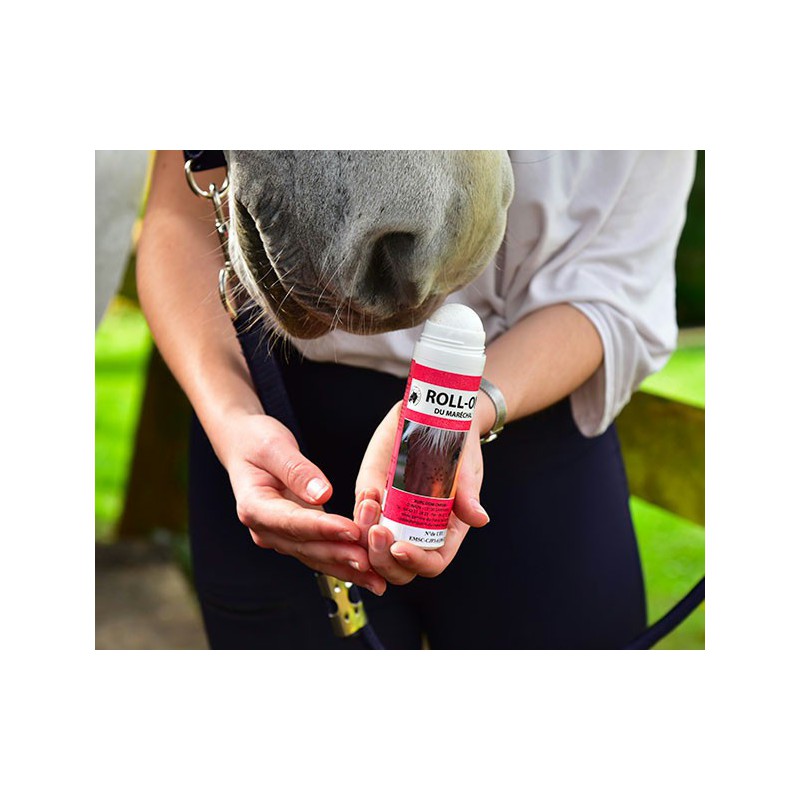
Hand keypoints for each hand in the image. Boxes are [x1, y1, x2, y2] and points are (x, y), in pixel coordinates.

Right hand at [221, 412, 387, 594]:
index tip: (351, 529)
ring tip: (376, 578)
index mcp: (253, 506)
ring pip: (314, 556)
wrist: (243, 444)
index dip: (323, 528)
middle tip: (371, 562)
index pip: (292, 522)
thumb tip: (323, 494)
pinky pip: (319, 551)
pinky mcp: (294, 535)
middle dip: (340, 555)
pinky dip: (343, 561)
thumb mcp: (275, 446)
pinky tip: (368, 571)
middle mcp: (264, 528)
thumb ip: (298, 470)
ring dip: (345, 568)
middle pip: (305, 547)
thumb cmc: (256, 440)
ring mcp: (278, 535)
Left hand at [353, 401, 490, 586]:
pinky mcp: (375, 494)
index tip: (401, 549)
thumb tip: (479, 518)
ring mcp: (392, 514)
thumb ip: (467, 496)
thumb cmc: (460, 451)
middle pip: (394, 565)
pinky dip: (360, 509)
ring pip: (372, 544)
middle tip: (378, 533)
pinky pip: (361, 513)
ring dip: (364, 534)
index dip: (415, 561)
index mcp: (444, 532)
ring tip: (370, 506)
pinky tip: (367, 494)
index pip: (430, 563)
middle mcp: (415, 529)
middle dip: (381, 557)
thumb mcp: (467, 472)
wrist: (442, 420)